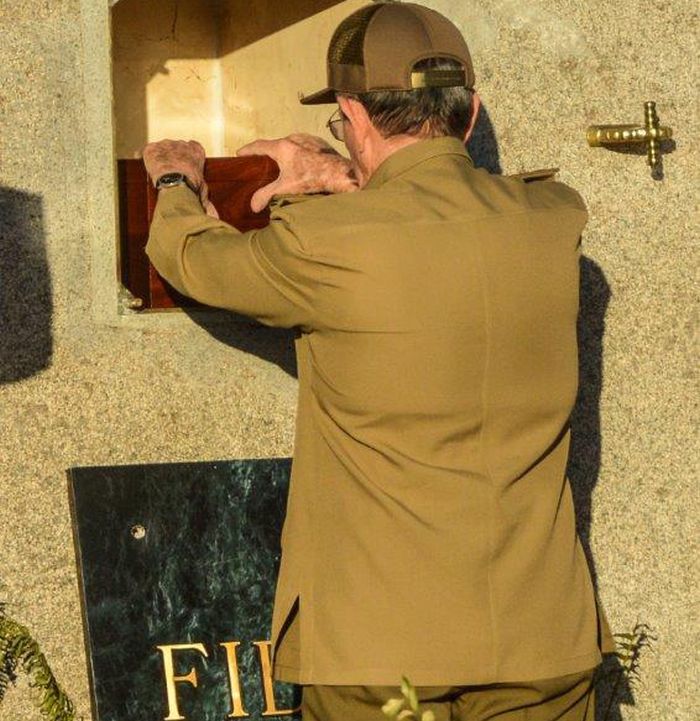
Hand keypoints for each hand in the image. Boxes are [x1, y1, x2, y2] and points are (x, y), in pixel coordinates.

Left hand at [142, 138, 205, 192]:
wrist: (175, 183)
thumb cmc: (191, 185)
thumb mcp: (203, 189)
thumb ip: (204, 193)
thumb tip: (210, 209)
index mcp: (196, 151)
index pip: (193, 146)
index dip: (188, 156)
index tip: (186, 163)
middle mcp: (181, 144)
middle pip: (176, 147)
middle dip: (173, 156)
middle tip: (171, 170)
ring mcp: (166, 145)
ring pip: (162, 149)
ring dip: (160, 157)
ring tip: (158, 170)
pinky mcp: (152, 149)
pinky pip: (146, 151)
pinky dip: (144, 157)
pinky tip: (141, 161)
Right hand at [237, 133, 357, 211]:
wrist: (339, 173)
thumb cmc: (312, 179)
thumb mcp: (286, 188)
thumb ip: (267, 195)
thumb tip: (253, 206)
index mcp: (281, 147)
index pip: (258, 145)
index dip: (247, 150)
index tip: (240, 153)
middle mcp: (293, 138)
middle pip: (274, 145)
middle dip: (267, 153)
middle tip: (262, 162)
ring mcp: (307, 138)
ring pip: (290, 144)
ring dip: (285, 152)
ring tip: (283, 164)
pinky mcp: (319, 142)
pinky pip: (304, 145)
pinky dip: (299, 152)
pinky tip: (302, 162)